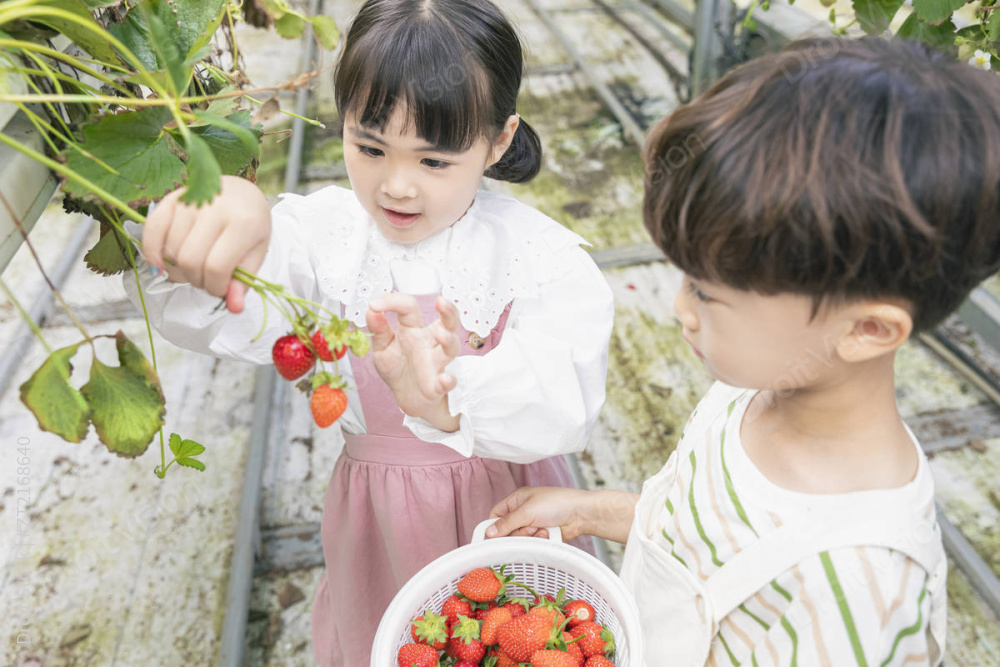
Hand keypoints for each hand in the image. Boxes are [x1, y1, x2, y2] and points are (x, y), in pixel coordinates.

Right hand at [142, 175, 270, 312]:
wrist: (240, 192)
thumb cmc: (250, 225)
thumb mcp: (256, 253)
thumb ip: (244, 281)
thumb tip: (234, 308)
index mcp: (242, 222)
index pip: (216, 267)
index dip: (215, 287)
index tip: (220, 289)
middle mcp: (214, 208)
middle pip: (190, 260)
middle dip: (196, 281)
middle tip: (206, 280)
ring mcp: (190, 201)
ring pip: (171, 250)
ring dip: (178, 270)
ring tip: (194, 268)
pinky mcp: (170, 199)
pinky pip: (152, 231)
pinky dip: (151, 253)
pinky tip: (160, 265)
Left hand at [366, 294, 461, 429]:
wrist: (404, 396)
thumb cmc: (396, 367)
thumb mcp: (382, 347)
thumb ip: (378, 330)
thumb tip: (371, 310)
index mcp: (413, 330)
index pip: (409, 308)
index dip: (393, 301)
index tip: (374, 305)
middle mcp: (429, 342)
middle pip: (448, 321)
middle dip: (449, 310)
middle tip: (440, 301)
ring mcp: (436, 362)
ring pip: (451, 348)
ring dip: (448, 340)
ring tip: (439, 335)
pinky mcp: (437, 385)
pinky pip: (448, 382)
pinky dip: (448, 380)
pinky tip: (444, 379)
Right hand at [487, 486, 593, 541]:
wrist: (580, 513)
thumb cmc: (556, 503)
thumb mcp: (527, 511)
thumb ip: (506, 523)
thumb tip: (488, 533)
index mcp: (515, 500)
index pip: (495, 516)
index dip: (493, 527)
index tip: (493, 539)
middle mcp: (522, 512)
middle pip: (507, 531)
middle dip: (518, 532)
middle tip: (528, 528)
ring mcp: (532, 524)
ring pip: (520, 539)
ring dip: (530, 536)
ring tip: (542, 529)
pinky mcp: (541, 534)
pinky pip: (532, 543)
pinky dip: (539, 540)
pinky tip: (548, 533)